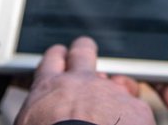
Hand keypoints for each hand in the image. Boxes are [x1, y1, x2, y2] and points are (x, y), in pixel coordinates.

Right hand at [15, 36, 154, 124]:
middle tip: (85, 52)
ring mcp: (111, 92)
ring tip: (113, 107)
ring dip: (116, 90)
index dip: (57, 58)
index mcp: (49, 88)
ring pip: (118, 82)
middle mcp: (82, 83)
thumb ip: (39, 111)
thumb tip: (42, 117)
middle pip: (83, 52)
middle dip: (84, 50)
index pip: (52, 61)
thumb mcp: (30, 122)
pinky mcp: (137, 109)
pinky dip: (134, 119)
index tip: (59, 58)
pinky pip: (137, 110)